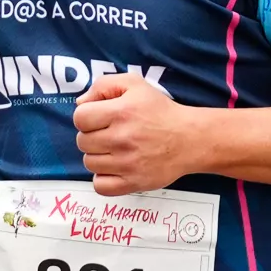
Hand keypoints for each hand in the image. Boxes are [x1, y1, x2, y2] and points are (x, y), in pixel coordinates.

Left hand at [73, 73, 201, 195]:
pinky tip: (115, 168)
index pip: (80, 118)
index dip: (86, 117)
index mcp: (121, 112)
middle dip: (92, 136)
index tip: (100, 118)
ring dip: (98, 156)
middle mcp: (122, 138)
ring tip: (115, 150)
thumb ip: (103, 86)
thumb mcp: (134, 84)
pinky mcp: (133, 182)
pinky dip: (104, 178)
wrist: (190, 139)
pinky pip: (100, 185)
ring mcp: (127, 163)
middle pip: (82, 142)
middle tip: (110, 134)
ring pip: (89, 163)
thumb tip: (80, 103)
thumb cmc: (160, 111)